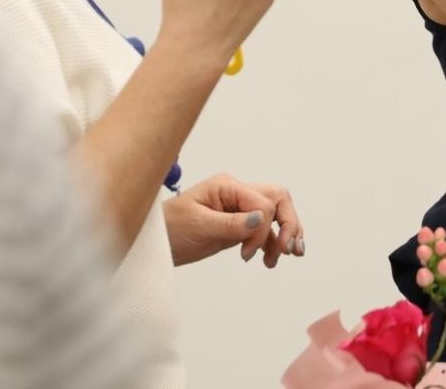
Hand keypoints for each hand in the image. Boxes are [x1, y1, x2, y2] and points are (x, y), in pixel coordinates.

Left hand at [163, 173, 304, 267]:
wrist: (155, 242)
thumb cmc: (170, 228)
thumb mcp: (198, 226)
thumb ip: (232, 223)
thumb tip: (262, 219)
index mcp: (227, 186)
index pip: (263, 202)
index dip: (263, 229)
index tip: (246, 254)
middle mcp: (236, 193)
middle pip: (277, 199)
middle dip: (288, 223)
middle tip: (289, 249)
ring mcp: (239, 208)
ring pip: (275, 214)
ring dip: (284, 234)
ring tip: (285, 256)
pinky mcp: (238, 224)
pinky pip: (264, 229)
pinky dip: (272, 242)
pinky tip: (270, 260)